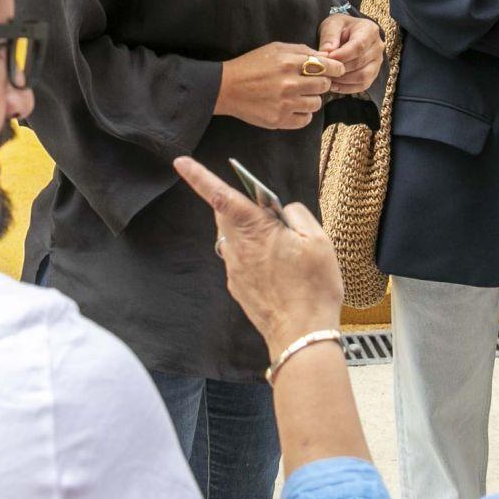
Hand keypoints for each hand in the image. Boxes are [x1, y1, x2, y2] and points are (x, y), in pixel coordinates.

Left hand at [174, 156, 343, 351]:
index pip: (220, 196)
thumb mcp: (318, 241)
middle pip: (227, 215)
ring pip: (234, 238)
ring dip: (250, 233)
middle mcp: (237, 248)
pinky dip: (254, 256)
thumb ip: (297, 214)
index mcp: (254, 230)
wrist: (301, 335)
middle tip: (272, 215)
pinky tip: (277, 270)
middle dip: (241, 206)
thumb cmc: (313, 288)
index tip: (180, 162)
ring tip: (282, 247)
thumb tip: (282, 210)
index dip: (198, 177)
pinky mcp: (237, 287)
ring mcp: (234, 270)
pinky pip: (240, 260)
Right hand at [218, 42, 343, 130]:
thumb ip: (300, 51)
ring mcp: (285, 104)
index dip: (336, 68)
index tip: (338, 70)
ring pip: (316, 104)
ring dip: (312, 99)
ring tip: (300, 95)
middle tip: (312, 82)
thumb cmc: (251, 65)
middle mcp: (289, 83)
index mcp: (289, 62)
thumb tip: (324, 55)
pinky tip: (294, 107)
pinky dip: (303, 114)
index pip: (326, 66)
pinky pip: (305, 120)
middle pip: (324, 85)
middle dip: (322, 83)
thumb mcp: (275, 49)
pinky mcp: (279, 120)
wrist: (226, 88)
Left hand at [317, 12, 384, 94]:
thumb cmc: (339, 28)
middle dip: (340, 69)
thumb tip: (327, 53)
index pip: (359, 46)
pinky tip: (333, 85)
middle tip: (323, 71)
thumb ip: (329, 37)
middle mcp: (377, 47)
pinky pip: (363, 85)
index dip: (342, 55)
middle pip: (360, 63)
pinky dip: (347, 88)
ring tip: (327, 78)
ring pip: (363, 76)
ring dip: (343, 80)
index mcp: (369, 30)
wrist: (347, 33)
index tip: (327, 59)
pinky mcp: (373, 74)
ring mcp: (377, 62)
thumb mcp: (332, 25)